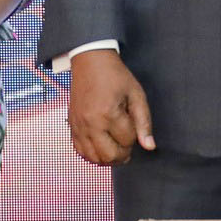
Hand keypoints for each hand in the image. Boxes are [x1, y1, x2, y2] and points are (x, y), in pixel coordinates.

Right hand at [67, 48, 156, 164]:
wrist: (90, 62)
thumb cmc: (115, 76)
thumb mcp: (136, 94)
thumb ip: (144, 122)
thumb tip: (149, 147)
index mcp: (108, 113)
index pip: (127, 140)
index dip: (135, 136)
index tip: (133, 124)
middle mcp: (90, 123)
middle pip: (110, 155)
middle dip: (124, 154)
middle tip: (128, 143)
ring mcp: (78, 126)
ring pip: (94, 158)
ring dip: (108, 158)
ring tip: (116, 147)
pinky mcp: (72, 127)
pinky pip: (80, 152)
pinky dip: (92, 154)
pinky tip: (101, 146)